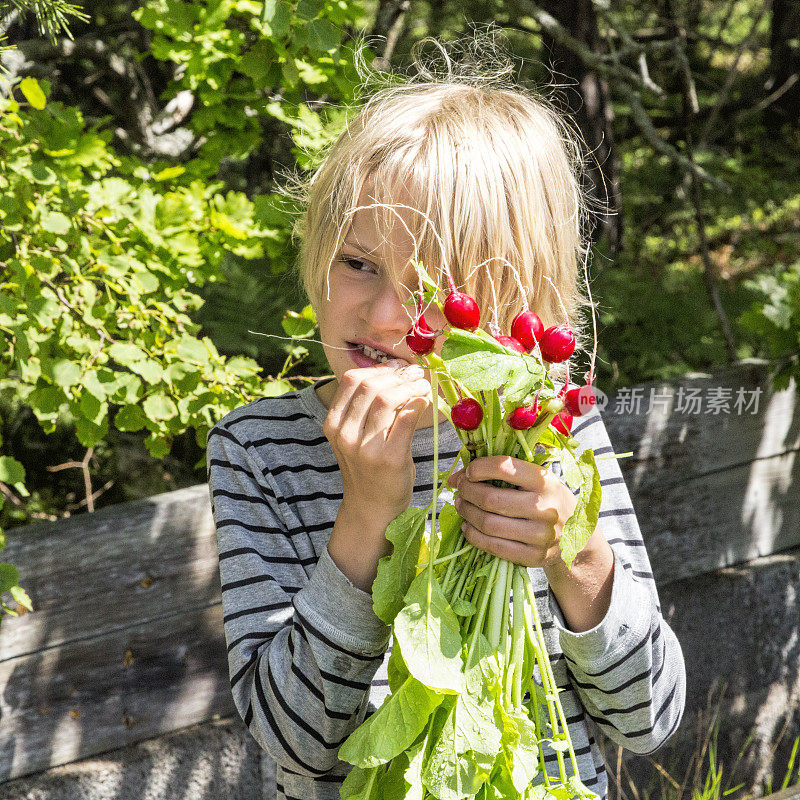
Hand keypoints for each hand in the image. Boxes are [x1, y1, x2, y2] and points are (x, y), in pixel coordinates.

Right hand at [323, 361, 431, 523]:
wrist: (371, 508)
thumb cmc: (369, 467)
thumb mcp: (357, 436)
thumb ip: (368, 408)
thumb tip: (399, 371)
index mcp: (334, 424)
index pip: (352, 381)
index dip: (379, 369)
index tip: (399, 369)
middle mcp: (345, 435)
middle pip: (370, 386)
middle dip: (398, 376)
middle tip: (416, 375)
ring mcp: (365, 448)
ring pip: (387, 399)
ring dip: (410, 387)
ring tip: (423, 386)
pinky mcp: (389, 458)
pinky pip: (405, 419)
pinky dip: (418, 403)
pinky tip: (426, 401)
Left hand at [446, 455, 577, 569]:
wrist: (577, 535)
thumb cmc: (548, 498)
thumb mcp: (535, 479)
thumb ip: (500, 472)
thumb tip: (455, 476)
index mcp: (545, 481)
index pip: (504, 467)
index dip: (479, 468)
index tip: (469, 472)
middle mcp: (545, 508)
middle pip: (491, 499)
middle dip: (467, 492)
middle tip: (460, 489)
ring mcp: (541, 535)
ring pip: (489, 524)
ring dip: (467, 513)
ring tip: (461, 506)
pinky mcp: (534, 556)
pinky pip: (494, 546)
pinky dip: (474, 536)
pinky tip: (469, 526)